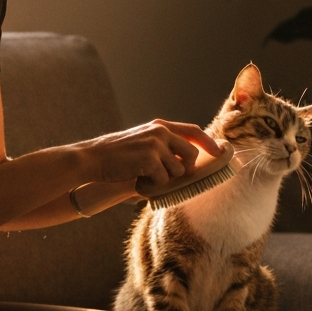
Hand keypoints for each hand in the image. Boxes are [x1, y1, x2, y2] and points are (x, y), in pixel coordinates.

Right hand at [77, 120, 220, 187]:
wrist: (92, 158)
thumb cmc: (115, 155)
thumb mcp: (141, 142)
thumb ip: (162, 148)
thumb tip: (185, 165)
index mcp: (159, 126)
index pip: (192, 130)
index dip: (208, 142)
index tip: (219, 151)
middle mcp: (160, 131)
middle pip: (190, 153)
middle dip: (185, 169)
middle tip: (170, 176)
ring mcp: (155, 144)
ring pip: (177, 170)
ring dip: (164, 179)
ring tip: (144, 176)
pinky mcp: (149, 159)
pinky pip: (162, 179)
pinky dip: (152, 185)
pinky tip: (138, 180)